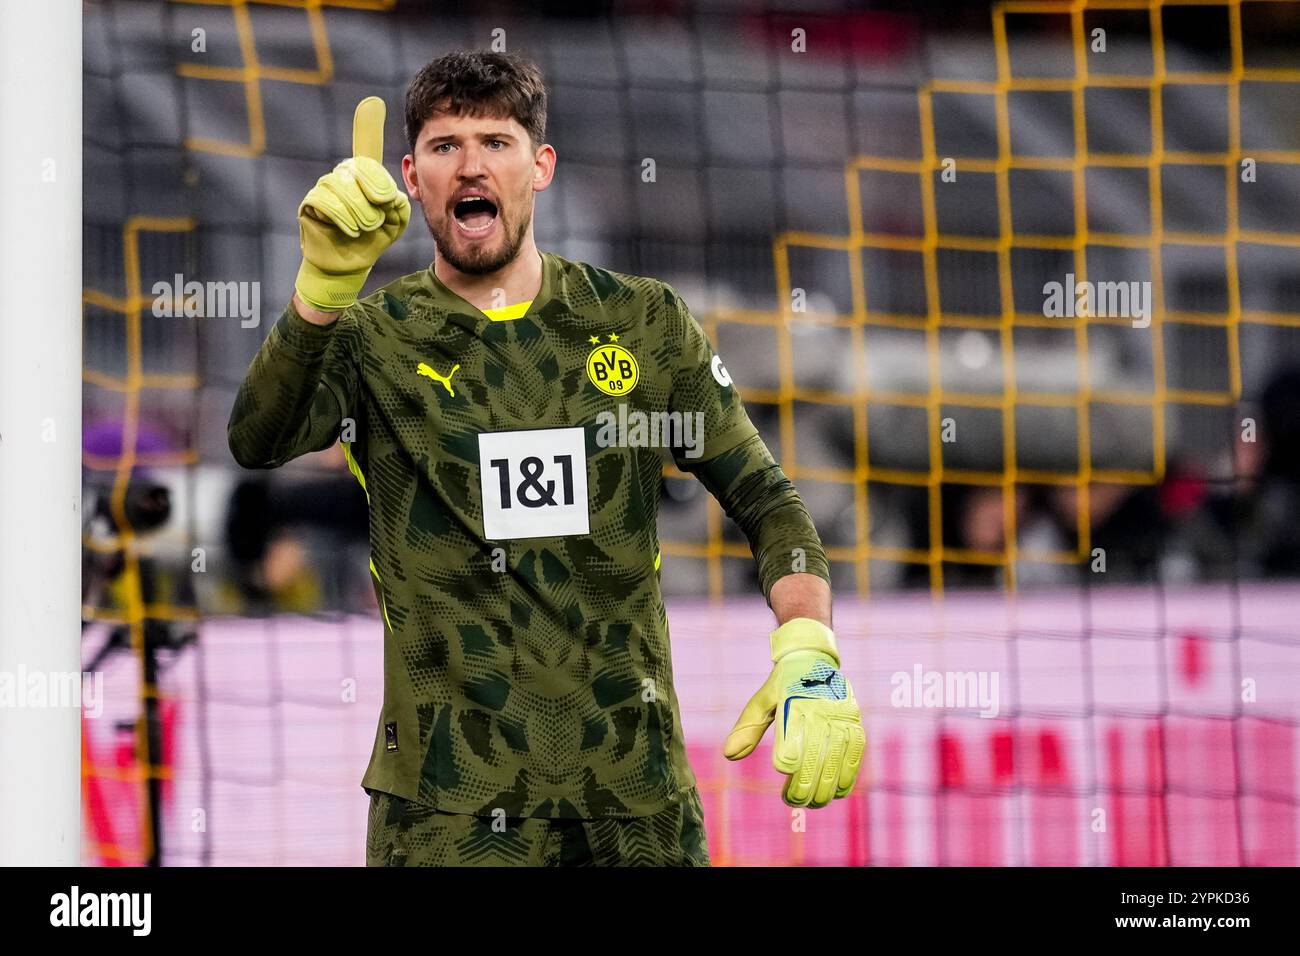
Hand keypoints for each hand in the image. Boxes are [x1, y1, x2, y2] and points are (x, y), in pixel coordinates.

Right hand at [295, 96, 410, 311]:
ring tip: (365, 228)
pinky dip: (341, 216)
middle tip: (379, 213)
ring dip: (358, 209)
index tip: (373, 102)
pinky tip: (349, 230)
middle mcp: (343, 176)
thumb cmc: (372, 241)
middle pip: (358, 168)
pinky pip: (324, 200)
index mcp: (364, 177)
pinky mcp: (309, 204)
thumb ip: (398, 204)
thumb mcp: (395, 222)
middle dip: (372, 190)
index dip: (367, 126)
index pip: (366, 148)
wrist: (349, 266)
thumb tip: (389, 192)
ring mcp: (324, 188)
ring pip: (341, 185)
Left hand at [724, 618, 865, 807]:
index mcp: (793, 700)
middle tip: (793, 801)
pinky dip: (848, 774)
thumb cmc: (782, 685)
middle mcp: (818, 707)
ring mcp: (839, 713)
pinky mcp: (854, 719)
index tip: (782, 773)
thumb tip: (728, 755)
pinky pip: (855, 750)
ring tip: (814, 803)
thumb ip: (748, 728)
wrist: (814, 657)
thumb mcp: (762, 701)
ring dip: (826, 785)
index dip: (788, 756)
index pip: (791, 732)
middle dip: (805, 782)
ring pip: (836, 756)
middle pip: (814, 751)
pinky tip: (838, 792)